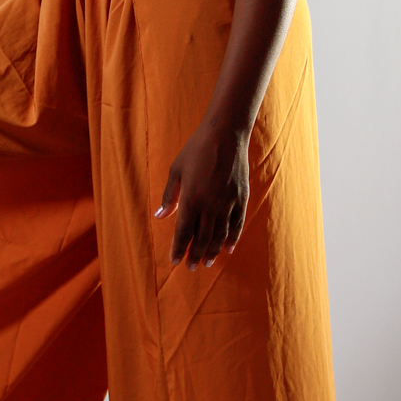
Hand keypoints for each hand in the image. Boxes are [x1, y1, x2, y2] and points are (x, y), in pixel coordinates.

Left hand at [155, 116, 248, 270]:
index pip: (184, 232)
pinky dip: (233, 239)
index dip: (179, 249)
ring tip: (206, 262)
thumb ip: (169, 196)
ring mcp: (228, 202)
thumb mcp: (176, 170)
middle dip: (195, 254)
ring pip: (220, 235)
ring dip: (212, 251)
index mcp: (191, 198)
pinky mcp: (241, 198)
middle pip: (202, 238)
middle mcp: (210, 205)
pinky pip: (237, 224)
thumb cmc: (196, 149)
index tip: (174, 261)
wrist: (225, 134)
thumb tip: (160, 216)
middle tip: (190, 267)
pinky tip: (228, 249)